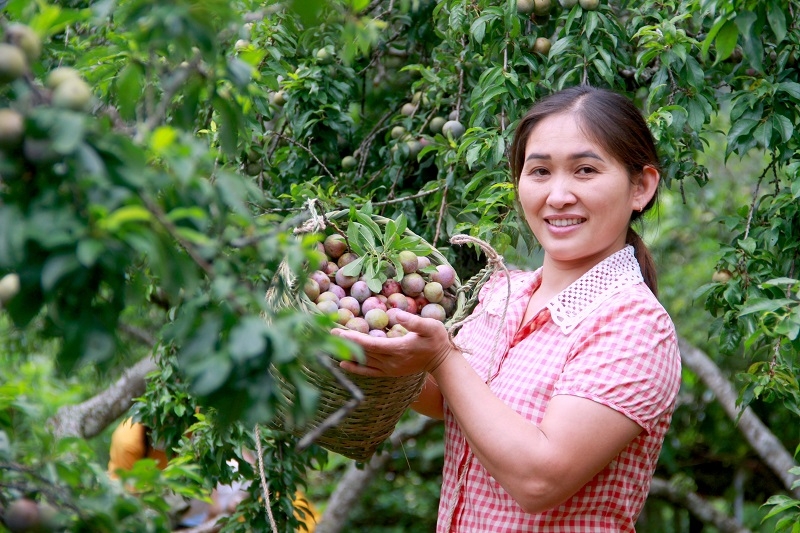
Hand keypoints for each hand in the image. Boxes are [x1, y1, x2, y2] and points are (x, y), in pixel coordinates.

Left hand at [332, 310, 457, 377]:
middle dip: (346, 343)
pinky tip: (343, 364)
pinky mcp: (390, 372)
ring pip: (363, 362)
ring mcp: (389, 369)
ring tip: (330, 346)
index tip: (339, 331)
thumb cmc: (436, 339)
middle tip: (328, 332)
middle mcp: (391, 362)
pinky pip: (369, 371)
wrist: (442, 360)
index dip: (354, 338)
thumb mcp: (430, 326)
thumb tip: (393, 314)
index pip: (371, 344)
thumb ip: (412, 321)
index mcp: (398, 349)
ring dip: (347, 354)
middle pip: (363, 352)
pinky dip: (355, 368)